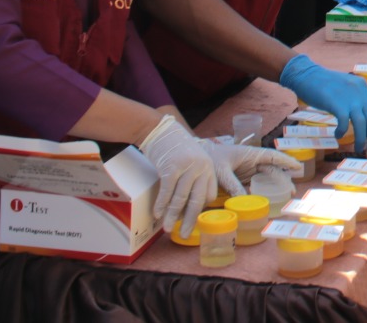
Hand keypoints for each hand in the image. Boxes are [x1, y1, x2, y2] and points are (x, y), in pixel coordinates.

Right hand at [139, 114, 217, 236]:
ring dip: (171, 216)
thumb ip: (194, 180)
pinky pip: (167, 191)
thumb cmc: (177, 149)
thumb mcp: (193, 162)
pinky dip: (161, 204)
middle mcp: (202, 167)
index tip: (193, 221)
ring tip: (166, 228)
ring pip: (180, 198)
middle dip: (190, 220)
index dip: (200, 210)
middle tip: (185, 235)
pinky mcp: (171, 166)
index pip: (208, 195)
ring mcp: (187, 167)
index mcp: (209, 168)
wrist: (162, 131)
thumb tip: (186, 208)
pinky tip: (157, 214)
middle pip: (197, 200)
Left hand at [200, 140, 301, 197]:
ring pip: (266, 179)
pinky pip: (255, 185)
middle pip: (272, 170)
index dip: (286, 161)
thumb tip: (244, 201)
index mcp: (250, 154)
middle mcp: (252, 162)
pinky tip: (266, 200)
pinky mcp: (241, 179)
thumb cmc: (210, 159)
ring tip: (283, 198)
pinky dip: (262, 192)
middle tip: (291, 193)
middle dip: (283, 180)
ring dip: (274, 187)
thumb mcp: (221, 172)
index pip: (272, 157)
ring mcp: (247, 171)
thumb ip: (232, 185)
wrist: (195, 161)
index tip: (298, 167)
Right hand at [279, 54, 366, 154]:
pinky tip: (338, 135)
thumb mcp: (347, 88)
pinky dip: (342, 132)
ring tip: (359, 149)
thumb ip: (356, 99)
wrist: (307, 75)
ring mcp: (350, 99)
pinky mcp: (337, 104)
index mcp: (364, 89)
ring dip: (361, 139)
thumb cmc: (325, 83)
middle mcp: (360, 94)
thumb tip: (363, 116)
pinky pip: (344, 123)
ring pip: (362, 124)